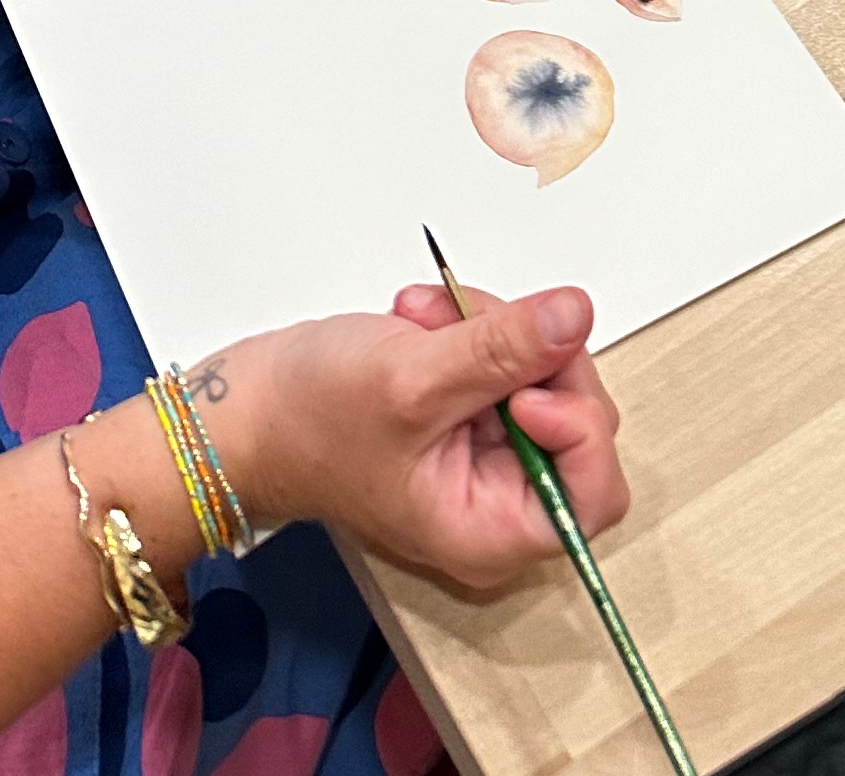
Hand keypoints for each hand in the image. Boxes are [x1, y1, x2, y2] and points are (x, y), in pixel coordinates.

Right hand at [207, 284, 625, 594]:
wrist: (249, 407)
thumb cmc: (310, 421)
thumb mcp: (412, 380)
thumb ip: (501, 351)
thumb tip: (577, 313)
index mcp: (492, 530)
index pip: (595, 488)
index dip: (577, 422)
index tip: (527, 379)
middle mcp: (500, 500)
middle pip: (575, 417)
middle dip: (523, 353)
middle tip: (464, 321)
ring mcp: (486, 452)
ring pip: (541, 373)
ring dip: (488, 328)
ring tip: (425, 317)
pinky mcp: (468, 412)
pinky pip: (505, 357)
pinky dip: (469, 325)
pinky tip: (420, 320)